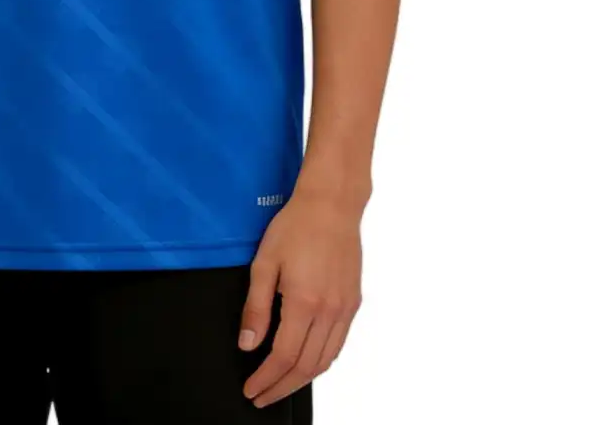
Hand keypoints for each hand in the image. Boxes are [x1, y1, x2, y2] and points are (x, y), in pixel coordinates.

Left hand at [237, 186, 363, 407]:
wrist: (332, 204)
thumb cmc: (296, 226)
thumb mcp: (264, 262)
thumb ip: (256, 306)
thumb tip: (248, 343)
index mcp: (304, 302)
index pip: (283, 357)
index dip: (266, 379)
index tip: (251, 389)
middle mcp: (329, 311)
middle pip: (306, 367)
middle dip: (281, 387)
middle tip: (262, 396)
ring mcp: (345, 309)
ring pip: (325, 361)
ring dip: (302, 380)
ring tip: (281, 386)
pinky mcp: (353, 302)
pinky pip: (338, 344)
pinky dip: (322, 362)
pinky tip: (307, 363)